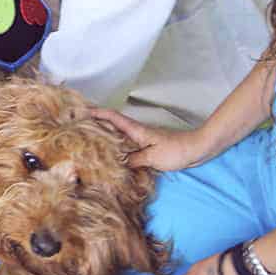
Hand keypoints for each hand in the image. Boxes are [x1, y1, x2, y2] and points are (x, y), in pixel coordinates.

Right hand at [91, 108, 212, 170]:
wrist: (197, 149)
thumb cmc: (176, 150)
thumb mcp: (153, 157)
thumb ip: (133, 160)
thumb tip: (116, 163)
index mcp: (135, 130)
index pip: (112, 117)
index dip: (96, 113)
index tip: (81, 111)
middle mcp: (136, 132)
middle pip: (112, 125)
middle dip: (96, 124)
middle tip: (79, 129)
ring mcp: (142, 139)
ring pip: (119, 136)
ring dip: (106, 137)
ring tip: (90, 145)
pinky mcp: (148, 148)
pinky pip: (127, 146)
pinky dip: (118, 149)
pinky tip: (114, 158)